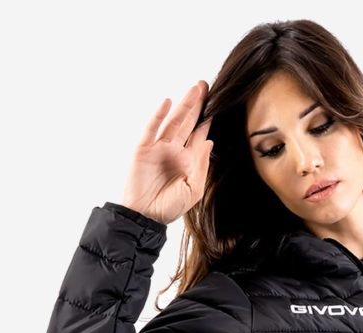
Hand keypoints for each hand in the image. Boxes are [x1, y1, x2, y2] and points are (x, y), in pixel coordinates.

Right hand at [121, 80, 213, 224]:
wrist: (146, 217)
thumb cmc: (169, 207)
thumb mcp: (193, 190)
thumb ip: (202, 166)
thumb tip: (209, 143)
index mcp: (188, 160)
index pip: (199, 135)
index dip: (208, 120)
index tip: (219, 104)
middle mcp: (174, 150)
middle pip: (188, 123)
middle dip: (197, 105)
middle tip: (206, 86)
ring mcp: (159, 147)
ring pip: (173, 121)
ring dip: (183, 105)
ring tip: (194, 90)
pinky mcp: (144, 148)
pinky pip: (152, 128)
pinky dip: (159, 115)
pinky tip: (168, 103)